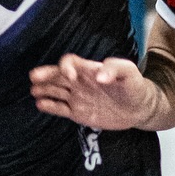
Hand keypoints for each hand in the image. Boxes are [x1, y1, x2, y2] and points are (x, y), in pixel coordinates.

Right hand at [30, 54, 158, 129]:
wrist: (139, 109)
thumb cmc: (135, 86)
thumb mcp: (129, 72)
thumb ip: (115, 69)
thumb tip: (99, 76)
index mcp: (89, 69)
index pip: (71, 62)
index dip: (66, 66)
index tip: (69, 76)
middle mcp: (79, 82)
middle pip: (57, 76)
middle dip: (46, 75)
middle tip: (35, 77)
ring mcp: (77, 97)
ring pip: (55, 91)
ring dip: (44, 89)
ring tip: (34, 90)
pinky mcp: (78, 113)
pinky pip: (60, 109)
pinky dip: (50, 106)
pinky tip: (40, 104)